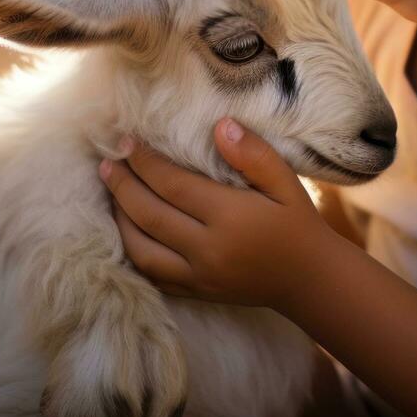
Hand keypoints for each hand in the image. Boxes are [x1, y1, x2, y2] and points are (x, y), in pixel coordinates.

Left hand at [99, 118, 336, 311]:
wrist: (309, 279)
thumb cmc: (298, 223)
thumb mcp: (286, 182)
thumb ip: (254, 155)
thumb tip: (220, 125)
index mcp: (229, 217)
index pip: (173, 186)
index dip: (146, 162)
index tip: (128, 142)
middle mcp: (207, 249)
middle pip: (150, 215)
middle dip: (124, 186)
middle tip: (107, 162)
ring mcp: (198, 275)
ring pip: (142, 249)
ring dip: (121, 219)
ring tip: (112, 192)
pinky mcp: (196, 291)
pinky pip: (152, 275)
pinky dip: (133, 251)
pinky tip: (127, 230)